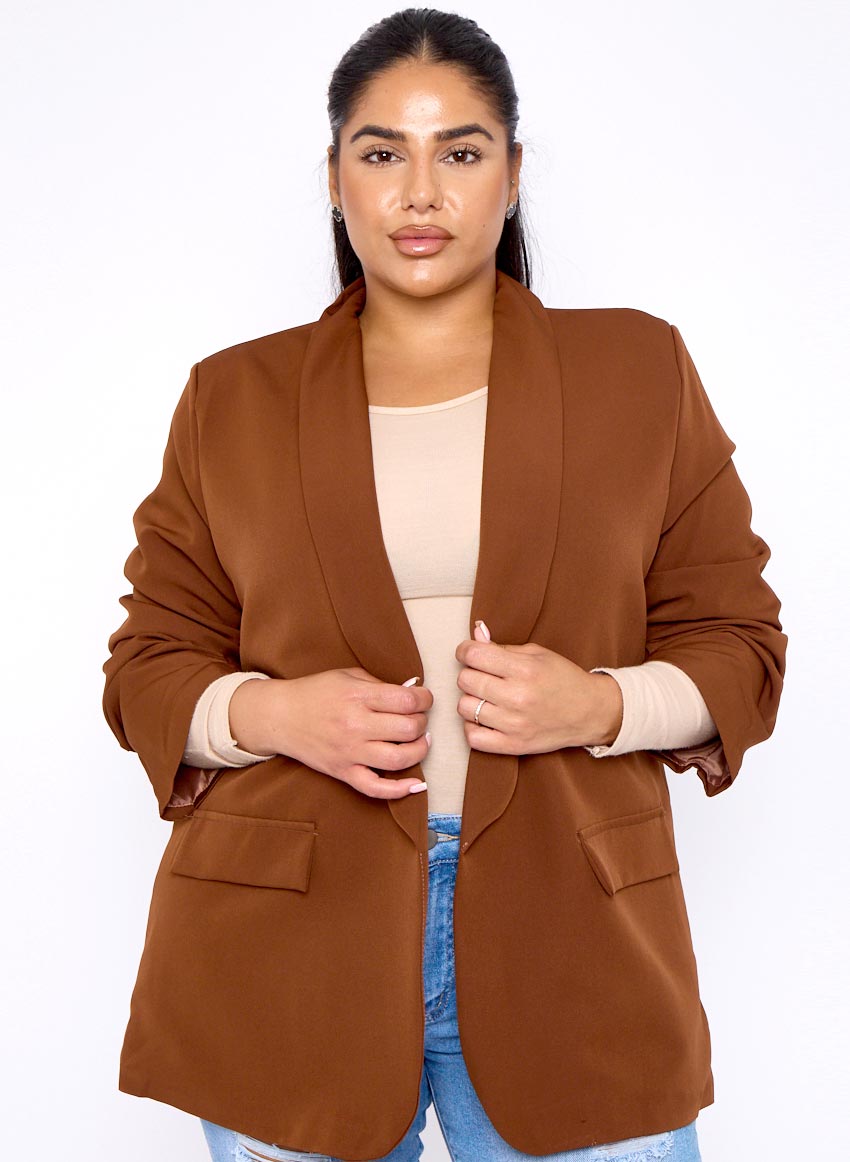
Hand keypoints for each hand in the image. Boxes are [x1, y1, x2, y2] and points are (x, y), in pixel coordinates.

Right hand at [228, 668, 433, 798]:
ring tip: (419, 742)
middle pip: (409, 729)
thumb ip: (380, 684)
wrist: (280, 716)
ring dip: (419, 751)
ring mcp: (349, 752)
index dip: (425, 700)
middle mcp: (355, 725)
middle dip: (422, 722)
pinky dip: (399, 790)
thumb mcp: (348, 675)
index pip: (407, 700)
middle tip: (418, 719)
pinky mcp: (342, 772)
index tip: (424, 700)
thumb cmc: (315, 692)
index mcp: (358, 696)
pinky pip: (375, 788)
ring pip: (399, 759)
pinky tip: (415, 784)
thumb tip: (412, 694)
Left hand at [454, 622, 623, 754]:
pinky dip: (472, 727)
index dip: (465, 650)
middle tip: (484, 675)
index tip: (469, 652)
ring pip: (465, 708)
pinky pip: (473, 737)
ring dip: (471, 700)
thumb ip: (503, 646)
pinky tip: (484, 718)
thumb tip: (476, 635)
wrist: (590, 712)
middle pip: (465, 680)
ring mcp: (515, 724)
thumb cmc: (563, 679)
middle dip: (470, 673)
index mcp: (525, 670)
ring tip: (486, 697)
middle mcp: (518, 697)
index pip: (474, 655)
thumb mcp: (537, 654)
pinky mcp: (514, 745)